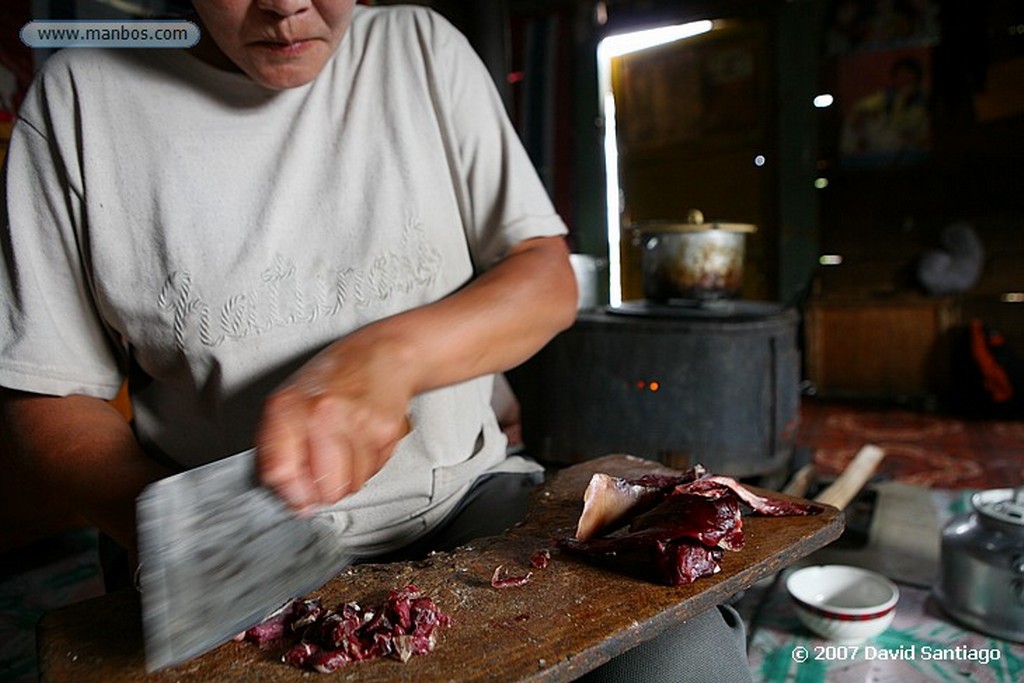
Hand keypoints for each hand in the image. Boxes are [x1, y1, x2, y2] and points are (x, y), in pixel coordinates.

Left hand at [254, 336, 412, 513]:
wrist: (382, 355)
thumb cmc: (334, 377)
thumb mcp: (289, 402)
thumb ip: (279, 449)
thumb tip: (289, 496)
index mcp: (287, 406)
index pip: (280, 472)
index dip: (290, 493)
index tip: (296, 496)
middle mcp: (321, 414)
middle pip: (323, 490)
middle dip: (324, 489)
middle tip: (324, 469)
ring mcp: (356, 424)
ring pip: (351, 487)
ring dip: (348, 476)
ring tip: (346, 446)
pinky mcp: (386, 432)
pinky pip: (373, 472)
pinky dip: (369, 463)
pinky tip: (363, 438)